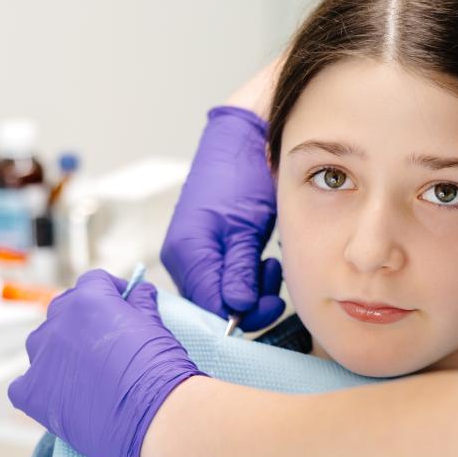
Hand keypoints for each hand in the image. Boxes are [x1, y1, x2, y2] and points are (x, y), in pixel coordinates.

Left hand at [7, 270, 205, 456]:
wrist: (156, 415)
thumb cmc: (159, 369)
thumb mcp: (156, 326)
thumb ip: (141, 303)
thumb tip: (140, 290)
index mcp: (89, 301)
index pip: (92, 282)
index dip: (110, 291)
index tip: (122, 304)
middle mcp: (58, 323)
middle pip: (63, 310)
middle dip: (83, 321)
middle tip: (106, 343)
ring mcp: (41, 358)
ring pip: (42, 345)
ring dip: (59, 352)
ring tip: (86, 374)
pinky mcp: (31, 392)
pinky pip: (23, 384)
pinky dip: (38, 387)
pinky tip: (62, 396)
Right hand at [161, 106, 285, 330]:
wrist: (240, 142)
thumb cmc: (242, 176)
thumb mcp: (246, 228)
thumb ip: (240, 271)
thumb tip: (237, 308)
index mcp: (187, 251)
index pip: (209, 306)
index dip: (241, 314)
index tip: (271, 305)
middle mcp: (181, 257)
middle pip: (211, 304)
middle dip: (248, 303)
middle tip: (276, 290)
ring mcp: (190, 253)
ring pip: (218, 294)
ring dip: (249, 290)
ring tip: (271, 268)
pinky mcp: (202, 249)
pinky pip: (220, 278)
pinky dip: (244, 277)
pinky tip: (262, 263)